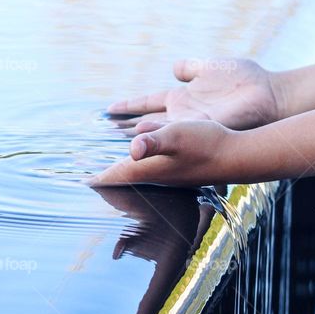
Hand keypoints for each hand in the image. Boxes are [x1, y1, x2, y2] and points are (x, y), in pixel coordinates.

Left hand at [88, 120, 243, 186]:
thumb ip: (154, 139)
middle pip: (120, 178)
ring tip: (103, 169)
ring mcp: (167, 173)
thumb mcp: (178, 134)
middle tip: (82, 174)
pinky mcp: (178, 169)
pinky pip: (148, 167)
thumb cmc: (208, 144)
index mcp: (147, 167)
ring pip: (134, 173)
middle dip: (102, 176)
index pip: (113, 175)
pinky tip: (139, 156)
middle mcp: (154, 174)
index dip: (94, 177)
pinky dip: (136, 162)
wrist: (238, 156)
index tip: (76, 179)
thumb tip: (132, 147)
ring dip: (118, 171)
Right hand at [107, 58, 283, 130]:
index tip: (108, 110)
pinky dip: (157, 135)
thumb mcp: (210, 66)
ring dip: (136, 134)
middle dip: (125, 128)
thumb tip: (174, 68)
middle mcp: (182, 113)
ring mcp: (191, 122)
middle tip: (99, 137)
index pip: (147, 102)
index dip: (129, 106)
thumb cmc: (244, 80)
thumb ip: (190, 67)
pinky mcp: (203, 127)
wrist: (269, 93)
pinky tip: (141, 135)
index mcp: (181, 97)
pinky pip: (175, 132)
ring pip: (156, 130)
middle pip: (146, 122)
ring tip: (115, 137)